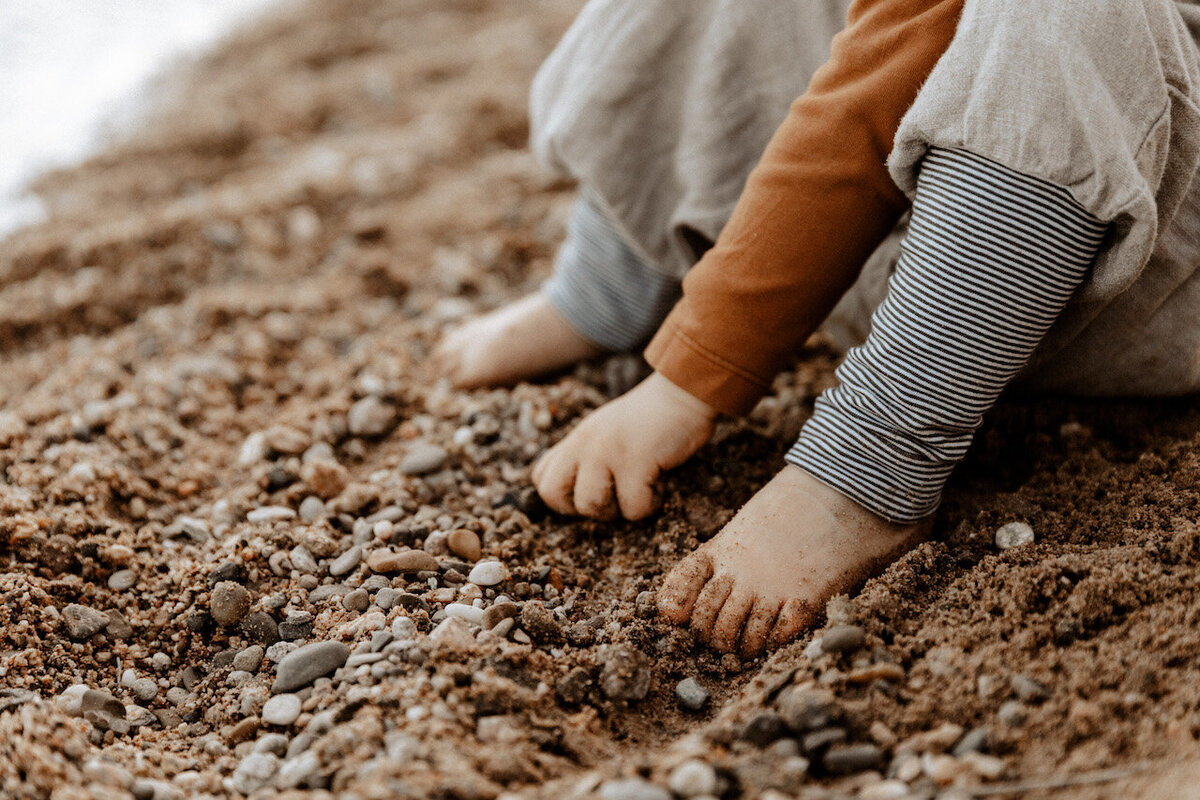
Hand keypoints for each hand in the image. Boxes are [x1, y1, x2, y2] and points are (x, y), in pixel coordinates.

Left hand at [532, 371, 716, 519]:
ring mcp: (607, 451)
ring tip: (639, 489)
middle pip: (551, 495)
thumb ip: (585, 454)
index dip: (563, 497)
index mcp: (575, 439)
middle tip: (612, 497)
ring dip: (618, 510)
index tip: (594, 491)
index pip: (540, 478)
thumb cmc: (648, 419)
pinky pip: (632, 508)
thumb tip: (577, 496)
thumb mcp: (604, 431)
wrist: (682, 392)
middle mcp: (584, 444)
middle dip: (582, 509)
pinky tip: (660, 483)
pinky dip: (650, 505)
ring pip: (590, 506)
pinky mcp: (636, 460)